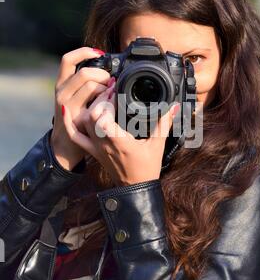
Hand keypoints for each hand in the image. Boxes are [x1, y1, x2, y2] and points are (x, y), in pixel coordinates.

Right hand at [51, 46, 112, 170]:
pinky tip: (111, 104)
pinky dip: (107, 101)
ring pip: (91, 86)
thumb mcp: (75, 97)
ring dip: (106, 88)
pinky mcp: (77, 118)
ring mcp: (68, 106)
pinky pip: (97, 103)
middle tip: (111, 81)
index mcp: (61, 84)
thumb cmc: (75, 117)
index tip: (99, 53)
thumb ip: (85, 83)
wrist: (66, 144)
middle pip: (84, 73)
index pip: (68, 60)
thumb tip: (106, 69)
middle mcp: (61, 93)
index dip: (83, 52)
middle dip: (102, 74)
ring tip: (111, 94)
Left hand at [61, 84, 179, 184]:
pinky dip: (68, 122)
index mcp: (119, 141)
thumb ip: (164, 122)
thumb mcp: (158, 144)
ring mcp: (95, 148)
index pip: (101, 118)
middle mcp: (103, 144)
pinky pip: (75, 136)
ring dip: (89, 106)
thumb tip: (172, 106)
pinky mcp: (92, 150)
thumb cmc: (147, 168)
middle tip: (111, 90)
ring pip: (82, 122)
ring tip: (101, 97)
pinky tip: (67, 109)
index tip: (116, 92)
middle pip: (90, 115)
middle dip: (100, 99)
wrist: (135, 189)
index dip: (106, 102)